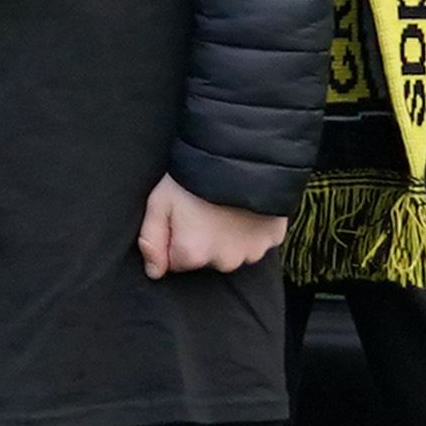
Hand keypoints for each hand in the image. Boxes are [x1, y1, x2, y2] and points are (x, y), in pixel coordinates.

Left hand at [136, 179, 290, 276]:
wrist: (240, 153)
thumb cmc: (194, 176)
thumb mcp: (159, 202)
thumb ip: (151, 240)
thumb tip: (153, 273)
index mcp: (193, 254)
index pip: (176, 262)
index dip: (176, 238)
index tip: (182, 217)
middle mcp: (224, 261)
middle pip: (208, 258)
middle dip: (204, 240)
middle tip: (204, 209)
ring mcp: (253, 251)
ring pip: (234, 251)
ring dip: (230, 236)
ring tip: (226, 206)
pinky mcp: (274, 239)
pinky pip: (259, 240)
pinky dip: (253, 229)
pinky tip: (246, 208)